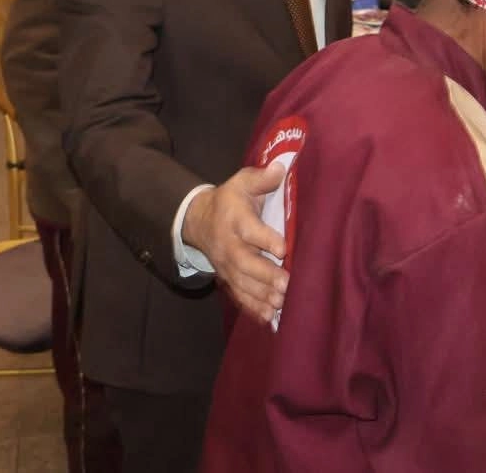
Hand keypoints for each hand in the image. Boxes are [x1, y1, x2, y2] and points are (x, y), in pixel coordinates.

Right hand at [181, 164, 288, 323]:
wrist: (199, 221)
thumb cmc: (231, 200)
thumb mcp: (242, 182)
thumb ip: (261, 177)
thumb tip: (280, 169)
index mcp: (235, 218)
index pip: (250, 229)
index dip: (265, 239)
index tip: (283, 249)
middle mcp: (230, 245)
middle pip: (245, 262)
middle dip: (265, 275)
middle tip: (286, 285)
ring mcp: (227, 265)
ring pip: (242, 283)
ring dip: (262, 295)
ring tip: (281, 304)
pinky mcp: (228, 279)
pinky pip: (239, 296)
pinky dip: (253, 308)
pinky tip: (269, 318)